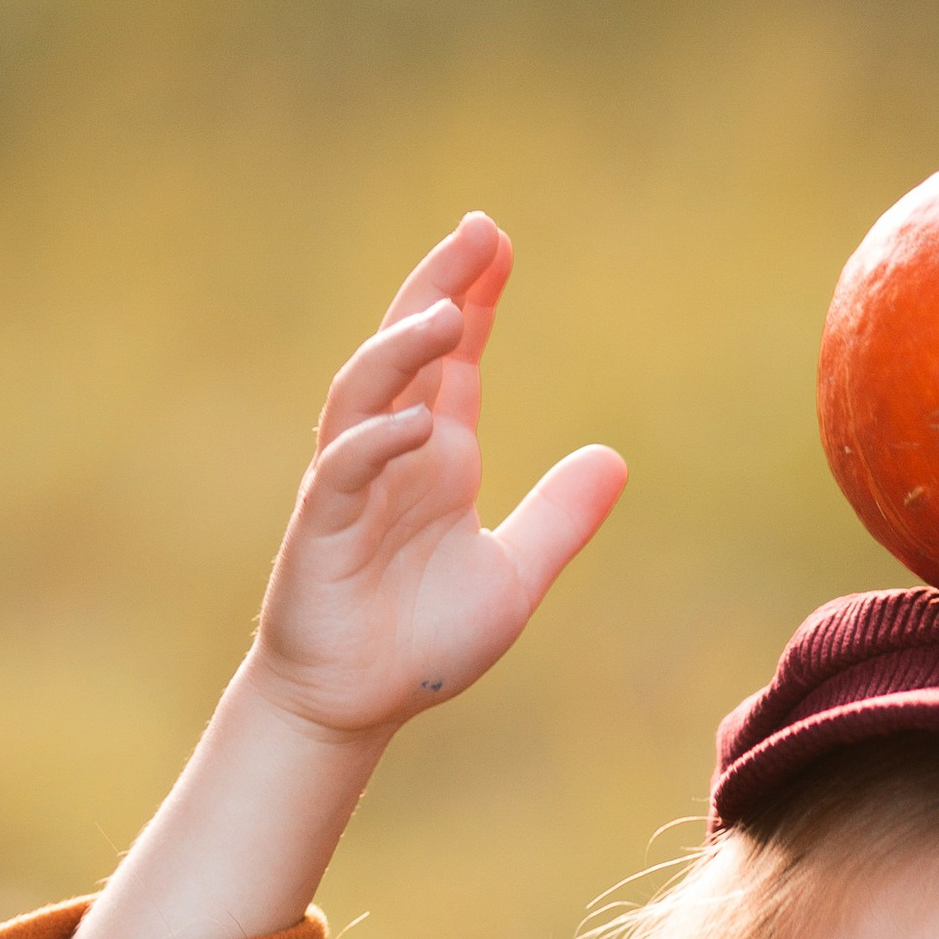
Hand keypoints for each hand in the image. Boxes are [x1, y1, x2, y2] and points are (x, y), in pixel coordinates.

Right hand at [251, 213, 626, 744]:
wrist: (355, 706)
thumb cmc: (423, 642)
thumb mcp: (516, 576)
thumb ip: (560, 518)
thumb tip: (615, 459)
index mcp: (439, 457)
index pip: (456, 360)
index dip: (476, 299)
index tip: (499, 243)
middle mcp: (394, 456)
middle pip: (409, 349)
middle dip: (439, 288)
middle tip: (478, 232)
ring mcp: (353, 487)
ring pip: (367, 394)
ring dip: (403, 350)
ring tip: (451, 311)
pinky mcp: (323, 529)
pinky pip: (345, 472)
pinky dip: (378, 444)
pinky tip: (417, 426)